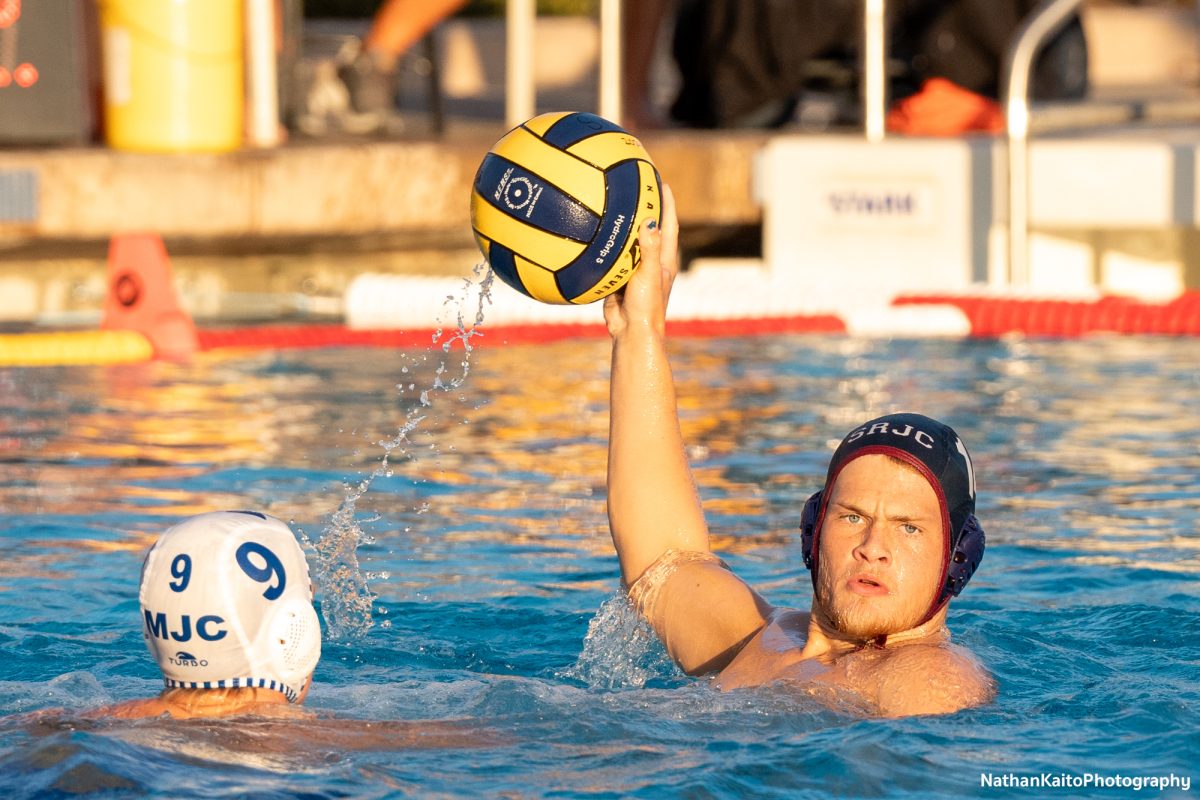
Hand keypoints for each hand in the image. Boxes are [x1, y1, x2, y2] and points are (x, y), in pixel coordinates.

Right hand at [603, 183, 678, 338]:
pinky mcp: (618, 279)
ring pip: (627, 244)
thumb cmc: (647, 306)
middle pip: (648, 229)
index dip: (667, 203)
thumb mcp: (650, 274)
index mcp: (665, 259)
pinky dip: (604, 246)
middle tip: (635, 187)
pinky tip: (590, 235)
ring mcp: (634, 271)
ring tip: (610, 205)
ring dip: (621, 228)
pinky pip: (610, 259)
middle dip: (644, 209)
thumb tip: (649, 220)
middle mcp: (651, 262)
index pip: (668, 224)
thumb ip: (650, 248)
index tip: (662, 182)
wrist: (630, 333)